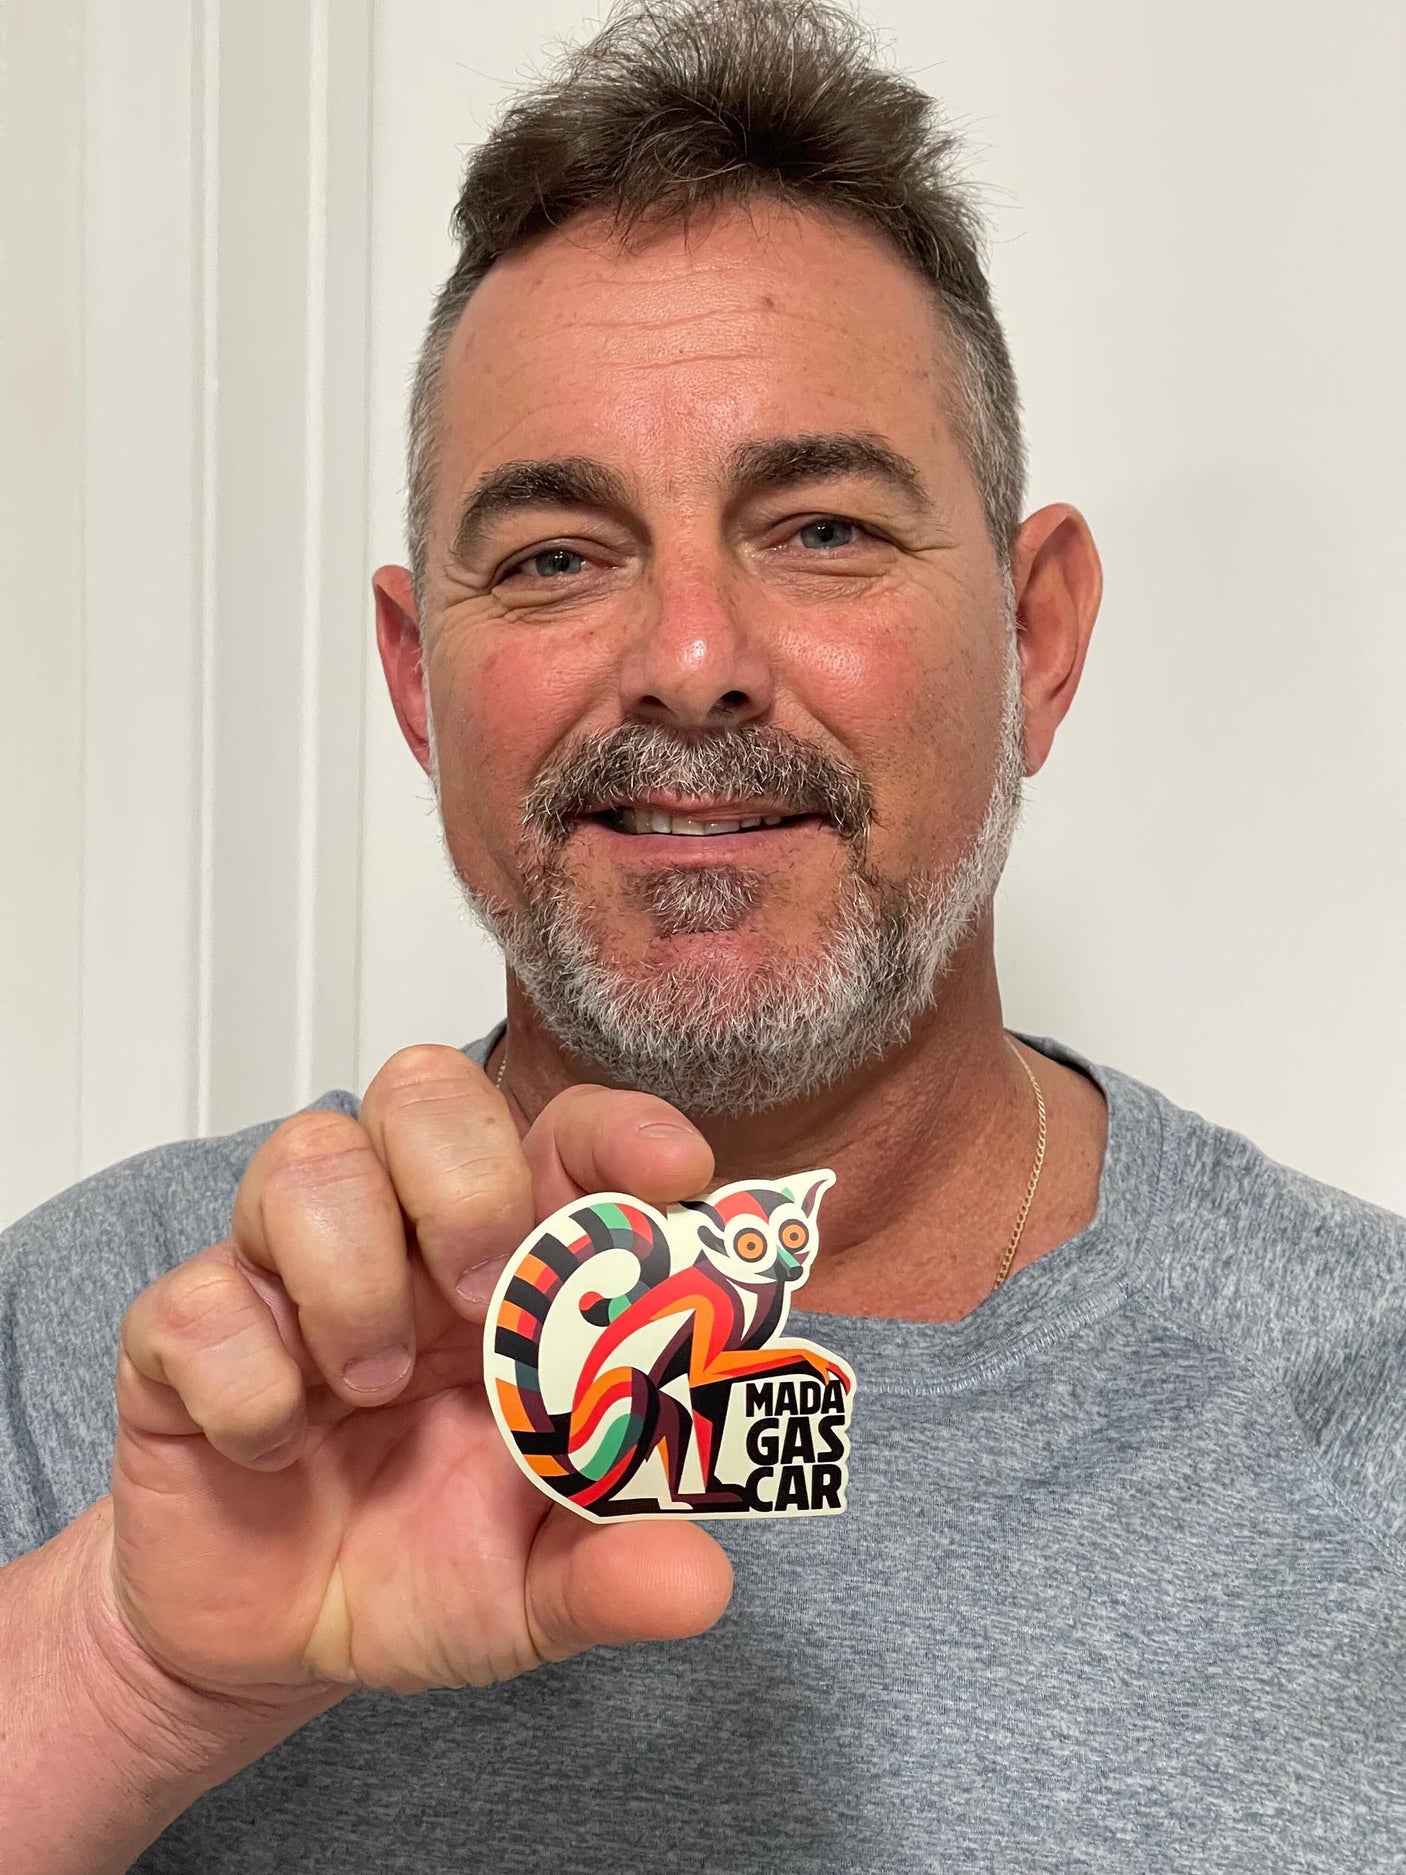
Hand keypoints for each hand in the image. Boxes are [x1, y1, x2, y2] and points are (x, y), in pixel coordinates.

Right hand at [108, 1046, 731, 1705]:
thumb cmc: (417, 1567)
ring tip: (373, 1388)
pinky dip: (246, 1379)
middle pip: (425, 1092)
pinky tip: (276, 1448)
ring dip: (352, 1276)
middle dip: (465, 1175)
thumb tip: (699, 1584)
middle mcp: (402, 1243)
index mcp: (509, 1270)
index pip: (566, 1138)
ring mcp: (287, 1275)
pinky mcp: (185, 1335)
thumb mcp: (533, 1593)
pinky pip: (195, 1298)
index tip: (673, 1176)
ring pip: (308, 1156)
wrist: (264, 1646)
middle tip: (481, 1298)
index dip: (621, 1132)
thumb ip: (610, 1574)